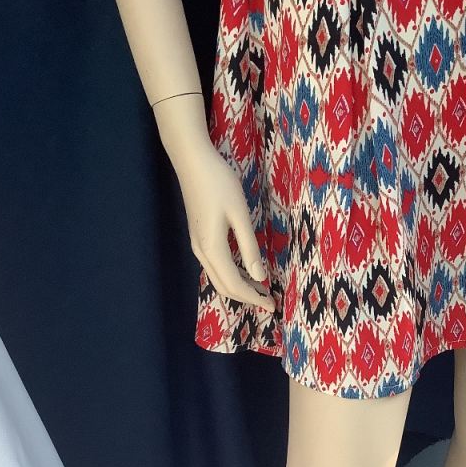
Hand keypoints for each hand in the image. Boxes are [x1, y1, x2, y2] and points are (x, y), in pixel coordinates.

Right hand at [176, 139, 274, 314]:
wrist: (191, 161)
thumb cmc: (219, 183)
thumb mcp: (240, 214)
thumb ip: (249, 248)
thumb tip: (260, 277)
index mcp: (213, 249)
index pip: (235, 284)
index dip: (255, 298)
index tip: (273, 305)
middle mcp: (202, 253)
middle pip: (224, 287)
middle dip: (247, 297)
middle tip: (270, 301)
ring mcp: (198, 246)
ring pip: (219, 278)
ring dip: (239, 287)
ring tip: (261, 290)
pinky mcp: (198, 238)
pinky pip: (216, 267)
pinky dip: (231, 275)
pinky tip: (246, 271)